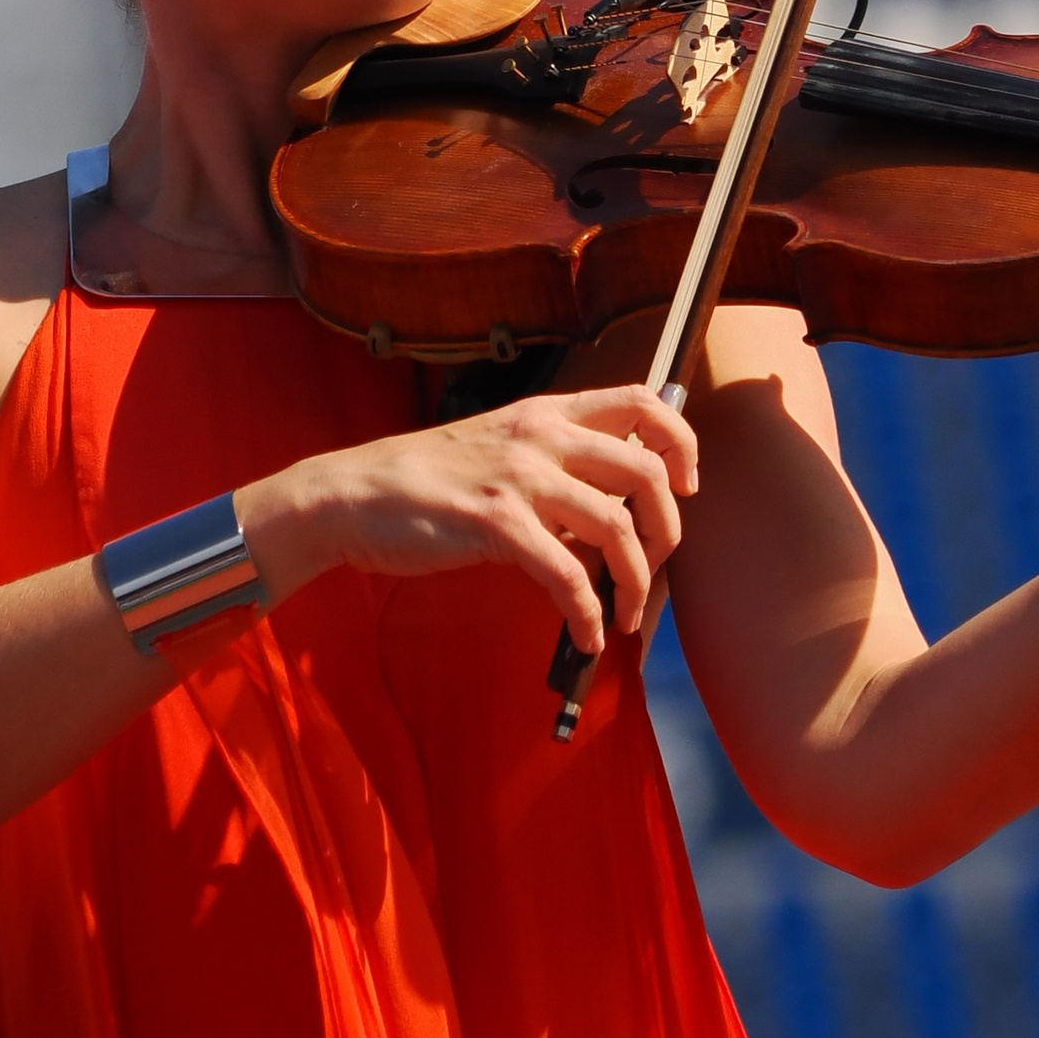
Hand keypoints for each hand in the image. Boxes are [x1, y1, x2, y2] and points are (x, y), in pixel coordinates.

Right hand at [242, 387, 699, 658]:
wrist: (352, 494)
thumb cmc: (425, 479)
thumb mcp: (498, 448)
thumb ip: (554, 466)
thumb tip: (611, 513)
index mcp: (545, 413)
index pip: (642, 402)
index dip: (681, 442)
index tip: (686, 486)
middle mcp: (540, 436)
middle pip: (647, 470)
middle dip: (669, 530)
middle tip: (657, 568)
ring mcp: (518, 478)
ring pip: (617, 527)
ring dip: (635, 584)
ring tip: (625, 618)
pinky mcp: (495, 524)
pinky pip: (567, 576)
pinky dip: (587, 614)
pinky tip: (585, 635)